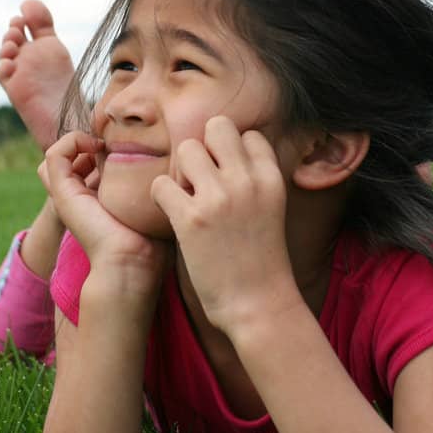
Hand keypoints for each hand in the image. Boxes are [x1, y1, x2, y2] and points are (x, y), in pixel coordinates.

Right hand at [0, 0, 76, 152]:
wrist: (69, 126)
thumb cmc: (71, 94)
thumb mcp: (62, 54)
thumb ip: (51, 33)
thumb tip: (36, 6)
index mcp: (45, 48)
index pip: (32, 24)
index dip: (30, 13)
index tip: (27, 5)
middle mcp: (30, 58)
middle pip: (14, 36)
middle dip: (14, 28)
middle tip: (19, 24)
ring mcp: (21, 73)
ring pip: (5, 53)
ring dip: (7, 44)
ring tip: (14, 42)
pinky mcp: (15, 89)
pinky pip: (3, 74)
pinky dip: (4, 65)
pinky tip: (10, 63)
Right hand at [38, 132, 174, 293]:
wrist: (133, 263)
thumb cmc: (152, 238)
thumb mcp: (154, 202)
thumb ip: (153, 183)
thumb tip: (174, 161)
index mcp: (97, 198)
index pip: (86, 162)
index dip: (103, 145)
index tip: (129, 144)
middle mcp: (79, 194)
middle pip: (70, 157)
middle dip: (92, 141)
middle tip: (116, 140)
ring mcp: (67, 193)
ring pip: (58, 154)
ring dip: (80, 139)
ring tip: (103, 143)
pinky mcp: (62, 192)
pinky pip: (55, 154)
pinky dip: (73, 141)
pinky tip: (97, 146)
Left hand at [149, 114, 297, 339]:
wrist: (259, 305)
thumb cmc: (262, 261)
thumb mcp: (271, 209)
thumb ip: (253, 180)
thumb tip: (226, 157)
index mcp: (271, 178)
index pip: (248, 135)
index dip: (233, 153)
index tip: (228, 178)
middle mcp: (247, 181)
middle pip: (216, 127)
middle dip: (205, 149)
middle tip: (202, 181)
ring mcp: (218, 198)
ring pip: (186, 149)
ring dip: (181, 172)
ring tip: (188, 198)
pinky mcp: (190, 220)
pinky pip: (160, 184)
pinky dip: (161, 198)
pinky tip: (173, 215)